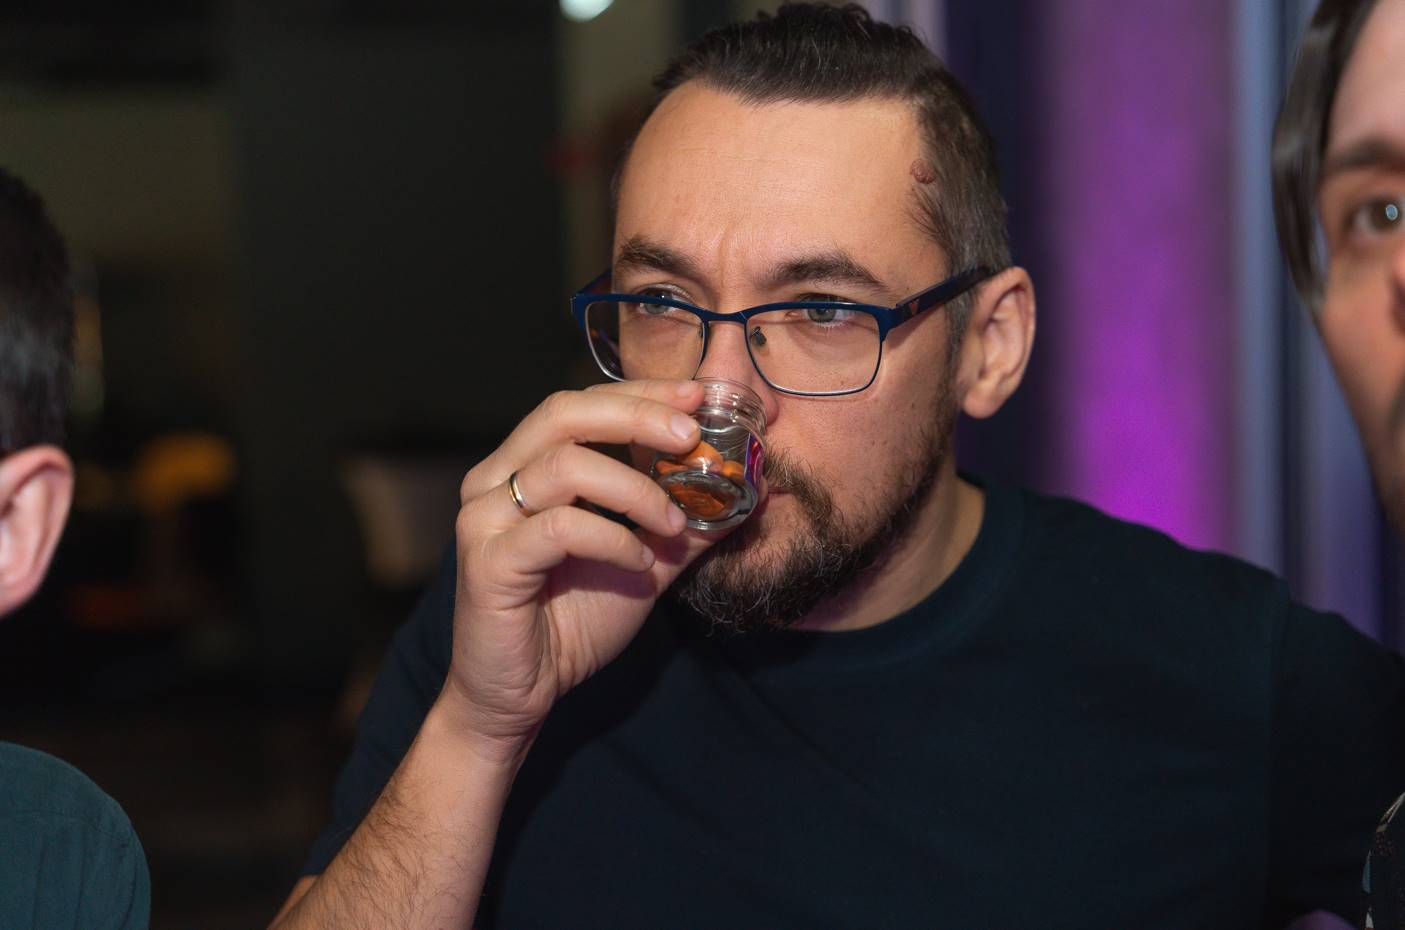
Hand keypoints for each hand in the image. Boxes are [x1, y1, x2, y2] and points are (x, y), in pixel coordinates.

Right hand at [443, 380, 730, 760]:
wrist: (521, 695)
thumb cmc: (572, 623)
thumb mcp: (646, 563)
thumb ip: (687, 525)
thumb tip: (751, 492)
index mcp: (526, 466)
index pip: (584, 404)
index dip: (641, 393)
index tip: (698, 397)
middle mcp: (496, 479)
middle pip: (565, 413)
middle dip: (638, 415)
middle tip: (692, 434)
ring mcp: (486, 518)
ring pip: (564, 466)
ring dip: (635, 488)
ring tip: (675, 523)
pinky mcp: (488, 561)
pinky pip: (559, 528)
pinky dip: (611, 537)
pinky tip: (639, 562)